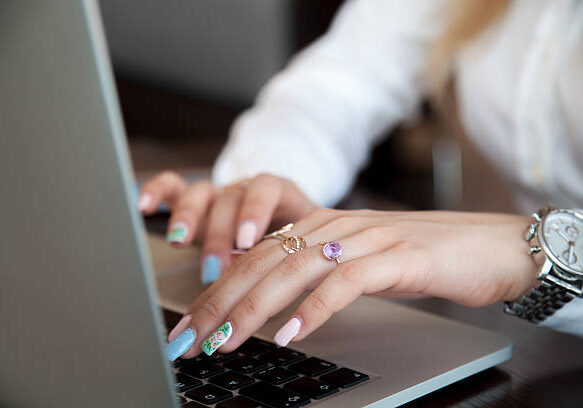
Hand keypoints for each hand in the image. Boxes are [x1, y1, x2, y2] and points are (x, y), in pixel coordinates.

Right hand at [139, 172, 315, 282]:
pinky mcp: (195, 201)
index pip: (266, 190)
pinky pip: (172, 188)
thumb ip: (298, 264)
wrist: (291, 219)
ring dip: (188, 218)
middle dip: (219, 235)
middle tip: (215, 267)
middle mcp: (245, 191)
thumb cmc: (297, 240)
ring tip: (178, 242)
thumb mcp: (304, 249)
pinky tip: (144, 207)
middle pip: (228, 201)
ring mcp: (219, 194)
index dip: (254, 212)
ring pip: (200, 194)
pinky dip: (157, 193)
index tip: (247, 242)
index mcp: (278, 194)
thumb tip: (293, 307)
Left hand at [167, 209, 538, 358]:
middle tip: (190, 338)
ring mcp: (365, 239)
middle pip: (264, 263)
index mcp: (319, 225)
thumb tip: (271, 304)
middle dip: (222, 302)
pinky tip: (292, 333)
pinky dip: (314, 309)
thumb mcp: (353, 263)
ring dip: (256, 307)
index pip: (255, 257)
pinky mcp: (396, 257)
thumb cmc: (415, 257)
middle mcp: (335, 226)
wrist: (483, 244)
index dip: (218, 290)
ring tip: (227, 339)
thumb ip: (313, 274)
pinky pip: (345, 283)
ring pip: (295, 270)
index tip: (191, 325)